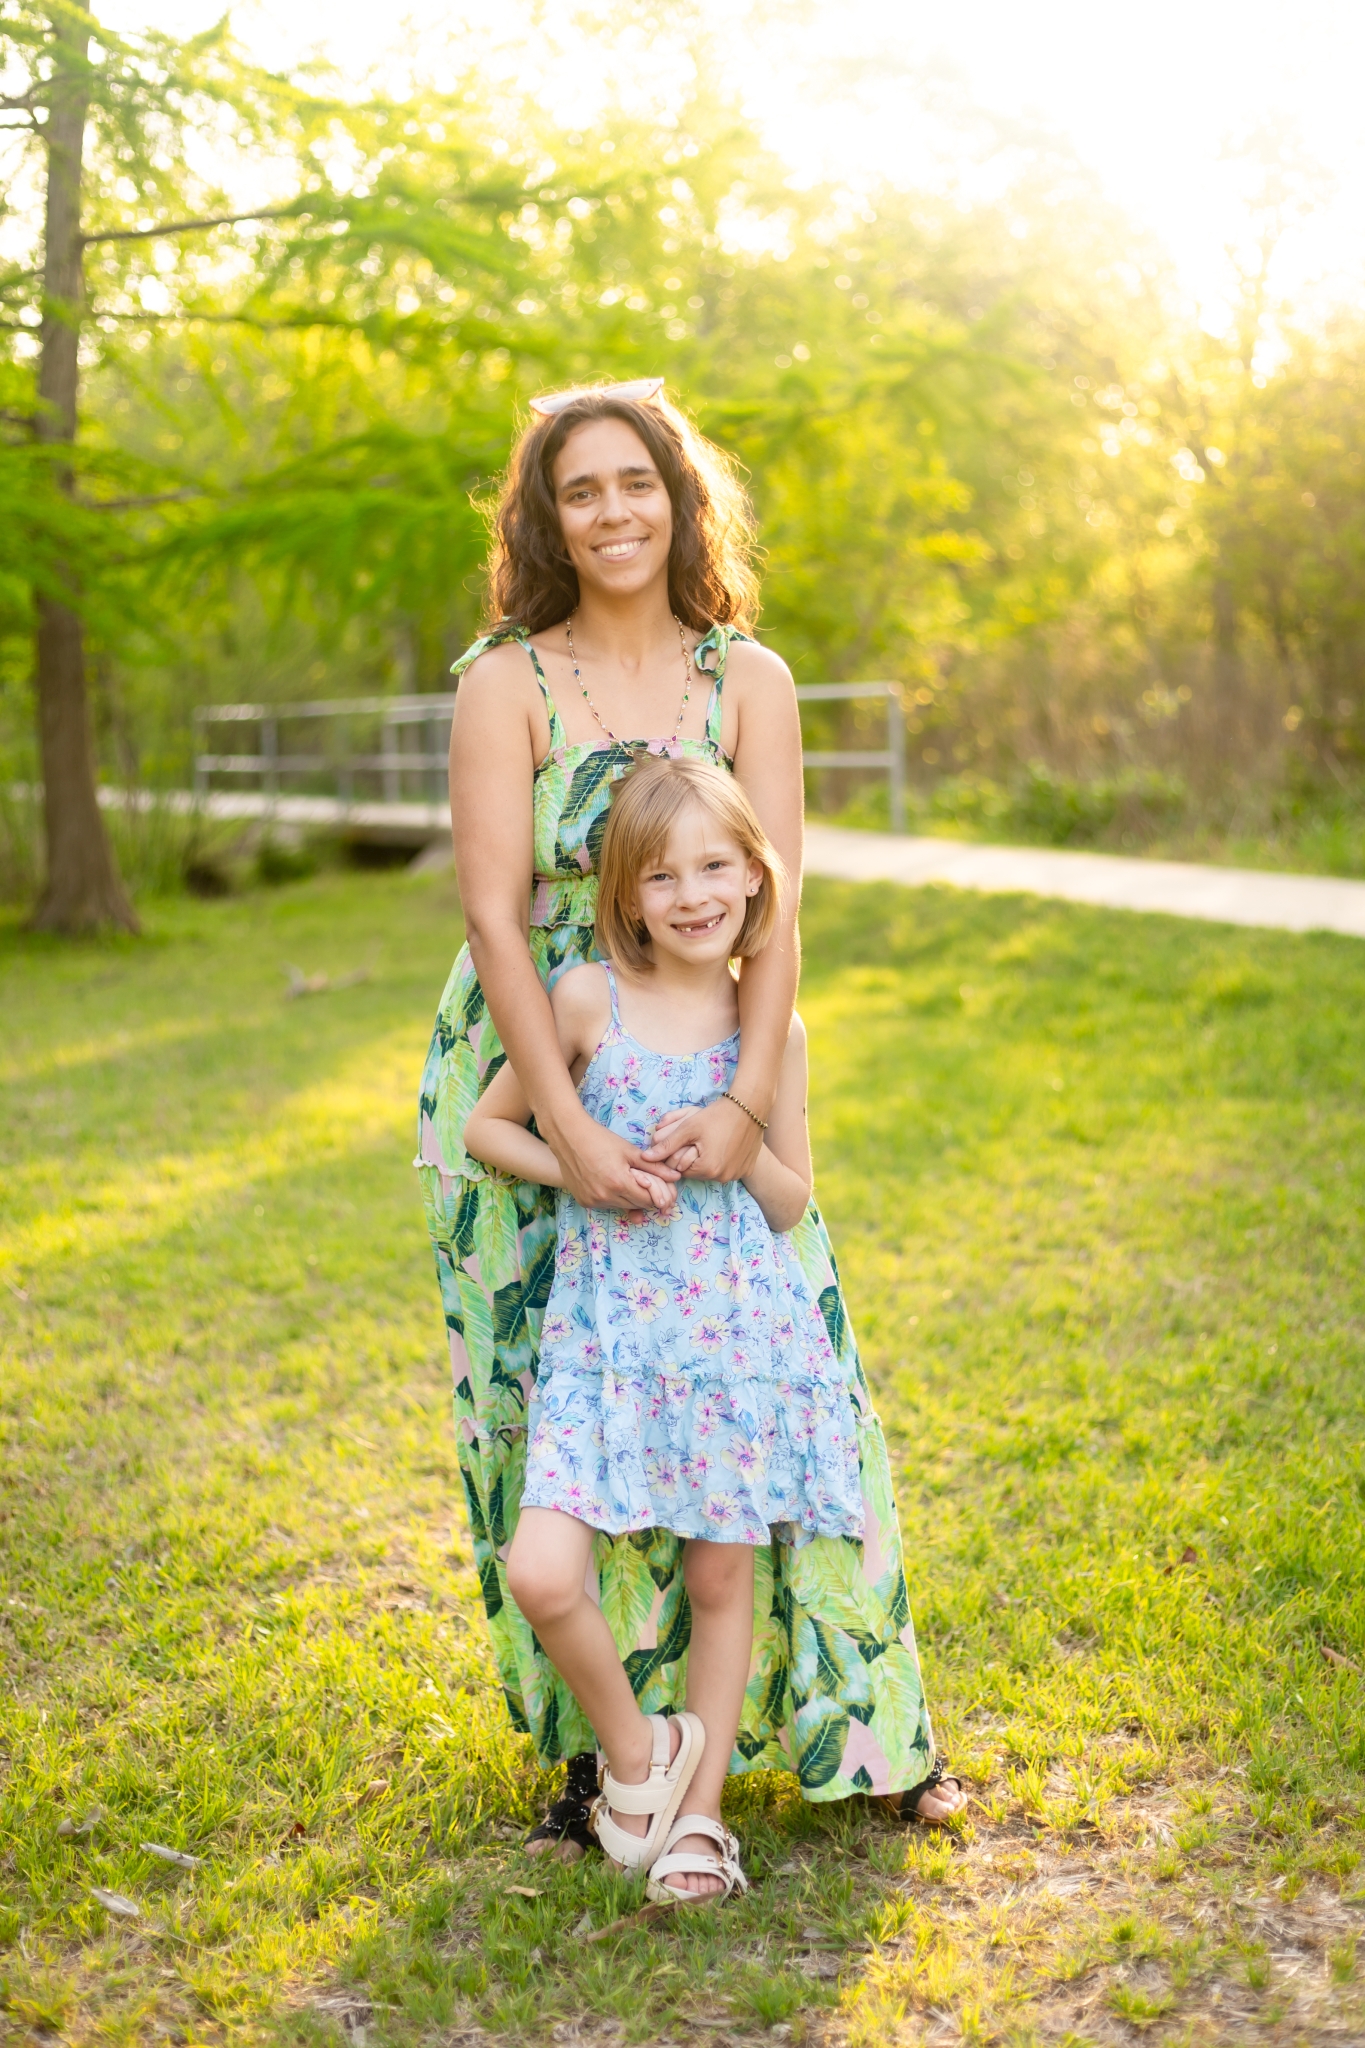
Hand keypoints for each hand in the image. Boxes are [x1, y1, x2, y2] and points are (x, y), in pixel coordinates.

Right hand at [544, 1104, 678, 1210]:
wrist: (568, 1136)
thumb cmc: (600, 1139)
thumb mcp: (629, 1151)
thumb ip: (654, 1166)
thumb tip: (676, 1176)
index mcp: (619, 1183)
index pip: (648, 1200)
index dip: (656, 1193)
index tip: (658, 1184)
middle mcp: (605, 1196)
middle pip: (636, 1206)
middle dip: (644, 1195)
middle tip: (644, 1181)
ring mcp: (592, 1201)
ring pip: (621, 1206)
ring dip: (628, 1197)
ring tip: (625, 1179)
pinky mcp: (583, 1201)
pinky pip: (606, 1205)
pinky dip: (612, 1197)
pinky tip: (610, 1182)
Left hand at [641, 1095, 763, 1181]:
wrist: (750, 1107)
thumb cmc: (716, 1116)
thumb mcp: (688, 1128)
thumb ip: (666, 1145)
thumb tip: (645, 1157)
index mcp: (706, 1169)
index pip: (680, 1168)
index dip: (680, 1153)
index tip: (687, 1139)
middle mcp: (722, 1177)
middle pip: (696, 1171)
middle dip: (693, 1156)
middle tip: (699, 1138)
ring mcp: (736, 1175)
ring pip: (711, 1171)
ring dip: (708, 1159)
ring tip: (712, 1139)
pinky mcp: (746, 1170)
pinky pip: (728, 1169)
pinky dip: (724, 1160)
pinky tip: (726, 1143)